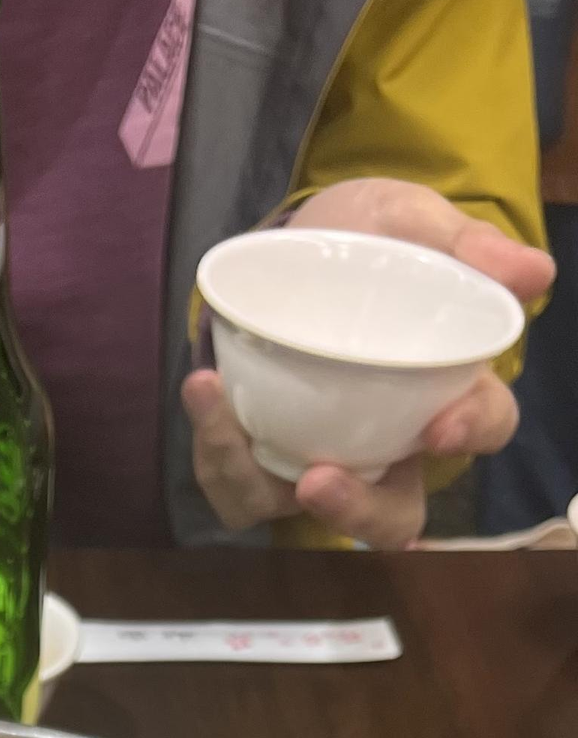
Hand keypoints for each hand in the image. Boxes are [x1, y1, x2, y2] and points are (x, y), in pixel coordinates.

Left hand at [183, 178, 555, 546]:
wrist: (286, 241)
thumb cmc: (366, 241)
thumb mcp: (409, 222)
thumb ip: (463, 247)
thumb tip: (535, 273)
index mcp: (444, 389)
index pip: (480, 425)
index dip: (470, 432)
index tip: (442, 428)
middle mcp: (388, 444)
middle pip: (392, 511)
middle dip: (357, 511)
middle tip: (319, 481)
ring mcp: (323, 460)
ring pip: (309, 516)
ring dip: (260, 484)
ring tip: (229, 424)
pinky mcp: (261, 466)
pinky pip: (239, 487)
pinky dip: (215, 448)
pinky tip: (203, 389)